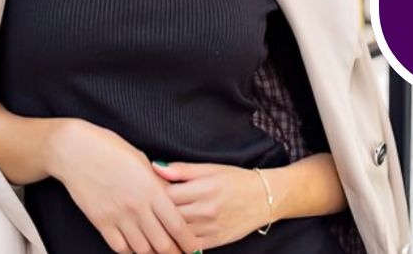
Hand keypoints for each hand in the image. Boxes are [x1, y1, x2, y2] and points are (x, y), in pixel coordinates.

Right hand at [49, 120, 202, 253]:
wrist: (76, 151)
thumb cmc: (111, 149)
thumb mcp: (142, 161)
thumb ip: (159, 183)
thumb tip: (173, 199)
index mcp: (151, 189)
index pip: (177, 224)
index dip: (188, 242)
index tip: (196, 250)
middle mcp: (136, 207)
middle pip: (161, 242)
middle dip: (174, 253)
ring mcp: (117, 216)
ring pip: (141, 249)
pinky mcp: (100, 222)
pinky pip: (119, 247)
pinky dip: (130, 251)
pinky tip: (137, 249)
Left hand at [151, 161, 272, 248]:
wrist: (265, 198)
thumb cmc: (236, 180)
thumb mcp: (211, 168)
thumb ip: (182, 170)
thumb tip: (155, 167)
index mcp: (205, 188)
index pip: (167, 194)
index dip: (154, 193)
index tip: (148, 191)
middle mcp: (207, 209)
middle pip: (169, 215)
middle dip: (156, 212)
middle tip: (148, 208)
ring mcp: (211, 228)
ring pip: (177, 232)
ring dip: (164, 228)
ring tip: (154, 222)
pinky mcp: (216, 241)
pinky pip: (189, 246)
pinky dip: (178, 242)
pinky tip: (170, 236)